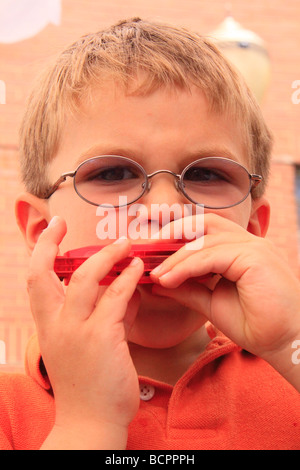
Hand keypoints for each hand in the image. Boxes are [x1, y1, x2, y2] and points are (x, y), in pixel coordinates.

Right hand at [27, 216, 143, 448]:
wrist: (90, 424)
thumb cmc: (88, 385)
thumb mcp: (84, 346)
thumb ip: (103, 313)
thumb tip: (127, 289)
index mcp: (47, 326)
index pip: (34, 280)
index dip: (40, 250)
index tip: (51, 229)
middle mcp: (55, 325)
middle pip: (44, 273)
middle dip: (52, 243)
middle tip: (65, 223)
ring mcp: (76, 331)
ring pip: (84, 278)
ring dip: (106, 256)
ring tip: (125, 244)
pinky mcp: (102, 338)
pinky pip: (116, 297)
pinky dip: (128, 277)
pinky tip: (140, 268)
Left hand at [151, 214, 299, 382]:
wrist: (286, 343)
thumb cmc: (255, 325)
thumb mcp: (212, 303)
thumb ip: (187, 289)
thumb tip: (158, 283)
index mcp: (241, 249)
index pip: (205, 230)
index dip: (177, 234)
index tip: (152, 250)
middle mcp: (249, 242)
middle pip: (204, 222)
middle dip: (173, 231)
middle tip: (147, 249)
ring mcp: (254, 246)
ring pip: (205, 240)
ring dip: (175, 257)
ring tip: (155, 274)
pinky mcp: (255, 256)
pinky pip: (212, 255)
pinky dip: (186, 266)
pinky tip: (168, 279)